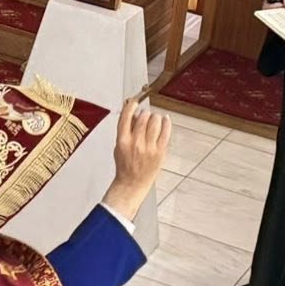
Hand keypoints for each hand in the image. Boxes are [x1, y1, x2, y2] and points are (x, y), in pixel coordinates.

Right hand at [103, 99, 170, 222]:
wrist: (132, 183)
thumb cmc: (125, 165)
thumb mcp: (118, 145)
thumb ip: (125, 130)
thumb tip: (132, 113)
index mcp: (123, 140)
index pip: (126, 117)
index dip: (131, 106)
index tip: (134, 102)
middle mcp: (136, 143)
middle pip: (143, 118)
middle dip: (145, 112)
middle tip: (145, 113)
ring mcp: (149, 148)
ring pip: (155, 122)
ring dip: (155, 117)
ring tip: (154, 118)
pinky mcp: (160, 152)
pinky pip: (166, 132)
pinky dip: (166, 123)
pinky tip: (165, 119)